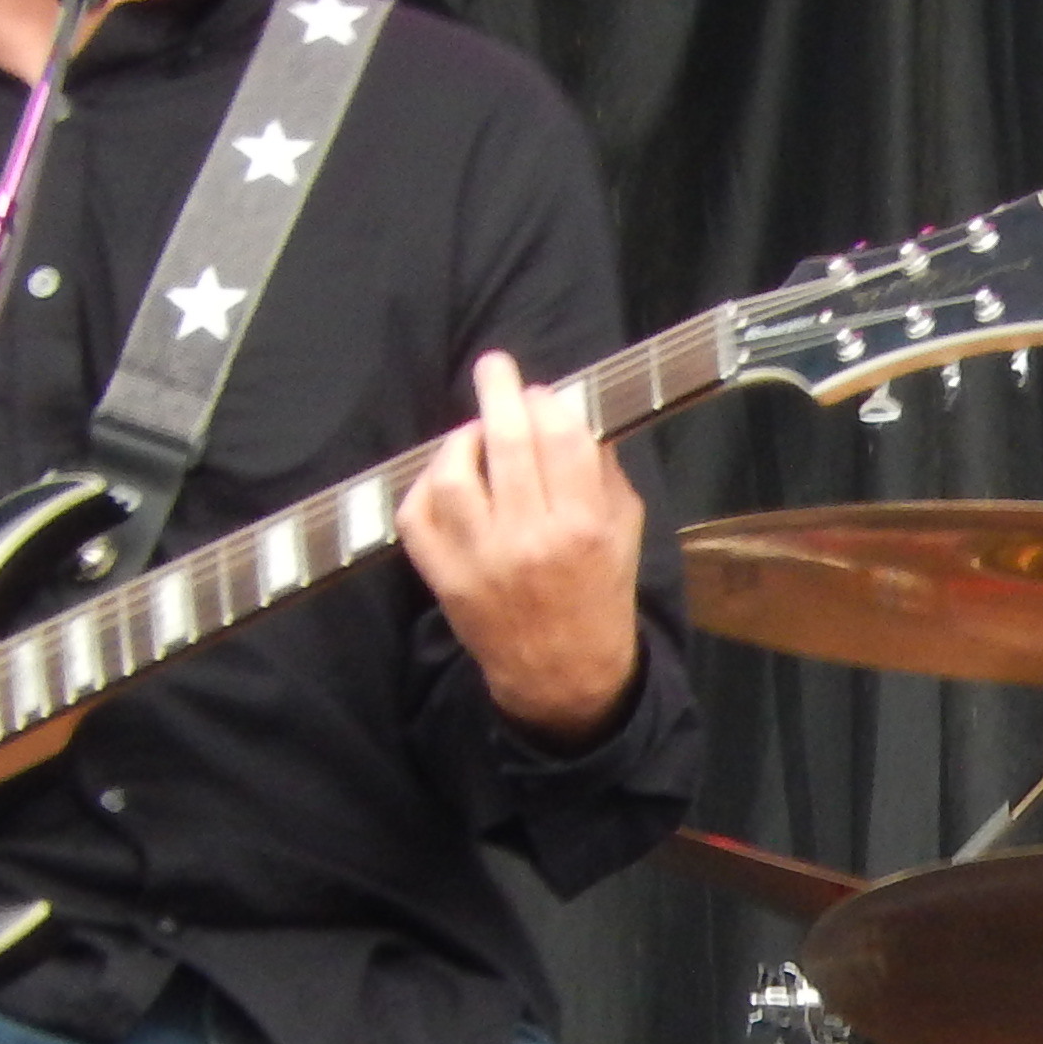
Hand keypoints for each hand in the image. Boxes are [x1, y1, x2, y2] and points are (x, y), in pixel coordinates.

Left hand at [399, 352, 643, 743]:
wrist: (564, 676)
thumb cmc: (600, 598)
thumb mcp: (625, 534)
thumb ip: (605, 474)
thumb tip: (575, 415)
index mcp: (584, 528)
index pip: (562, 439)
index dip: (549, 403)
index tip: (543, 393)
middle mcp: (531, 540)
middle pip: (507, 444)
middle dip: (499, 393)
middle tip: (495, 368)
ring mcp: (481, 561)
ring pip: (454, 476)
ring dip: (460, 441)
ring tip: (471, 434)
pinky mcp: (445, 580)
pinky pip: (417, 518)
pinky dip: (424, 487)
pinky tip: (444, 478)